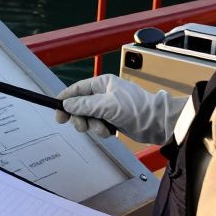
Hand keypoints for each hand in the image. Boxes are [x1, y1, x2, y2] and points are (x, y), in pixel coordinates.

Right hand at [55, 74, 184, 144]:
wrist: (158, 123)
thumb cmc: (137, 108)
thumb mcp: (107, 105)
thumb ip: (84, 105)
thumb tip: (66, 104)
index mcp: (102, 84)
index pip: (77, 90)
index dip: (65, 100)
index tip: (57, 111)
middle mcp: (104, 94)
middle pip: (80, 106)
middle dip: (80, 117)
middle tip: (82, 126)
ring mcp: (109, 107)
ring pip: (89, 118)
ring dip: (93, 126)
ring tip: (103, 129)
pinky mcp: (114, 120)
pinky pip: (98, 126)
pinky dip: (101, 130)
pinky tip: (110, 131)